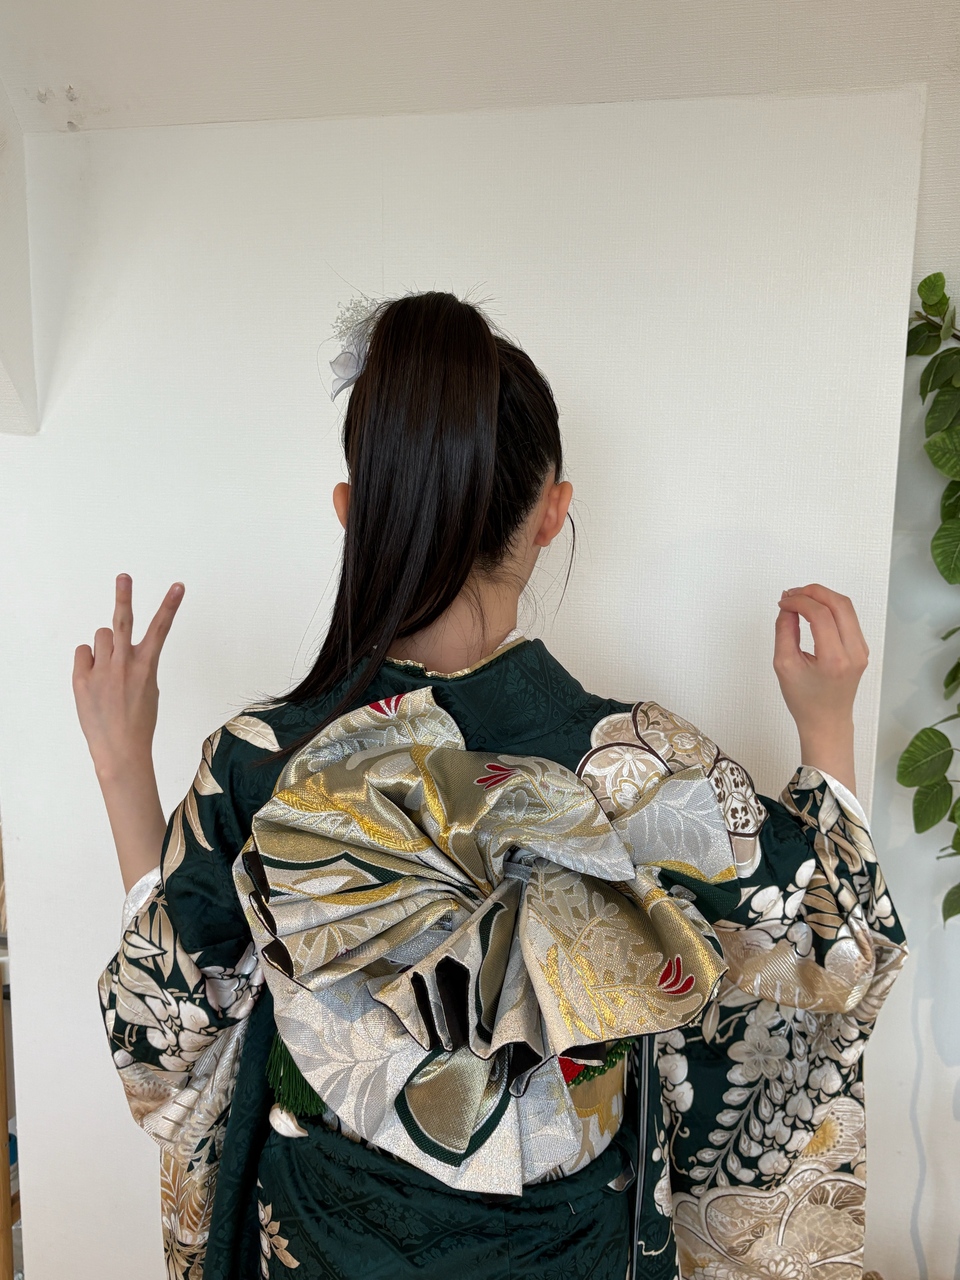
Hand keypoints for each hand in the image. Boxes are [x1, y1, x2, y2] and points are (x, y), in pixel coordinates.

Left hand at [73, 575, 183, 781]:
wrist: (120, 750)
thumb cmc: (139, 721)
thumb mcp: (149, 688)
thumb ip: (136, 663)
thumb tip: (117, 646)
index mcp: (146, 666)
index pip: (160, 629)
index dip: (170, 605)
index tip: (177, 586)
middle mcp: (123, 665)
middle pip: (122, 621)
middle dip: (124, 596)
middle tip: (124, 577)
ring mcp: (101, 671)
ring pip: (101, 635)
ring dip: (105, 644)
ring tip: (109, 666)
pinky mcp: (81, 679)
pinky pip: (83, 653)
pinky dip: (88, 660)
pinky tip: (95, 677)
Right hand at [774, 583, 868, 792]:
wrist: (826, 722)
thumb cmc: (804, 700)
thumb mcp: (784, 665)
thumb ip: (784, 631)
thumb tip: (786, 606)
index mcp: (834, 660)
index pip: (820, 614)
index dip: (799, 601)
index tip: (783, 602)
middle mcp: (854, 652)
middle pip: (839, 604)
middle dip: (813, 592)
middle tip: (792, 594)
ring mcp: (861, 650)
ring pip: (846, 607)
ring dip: (822, 597)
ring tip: (800, 599)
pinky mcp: (861, 648)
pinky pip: (848, 617)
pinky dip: (830, 607)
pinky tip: (812, 610)